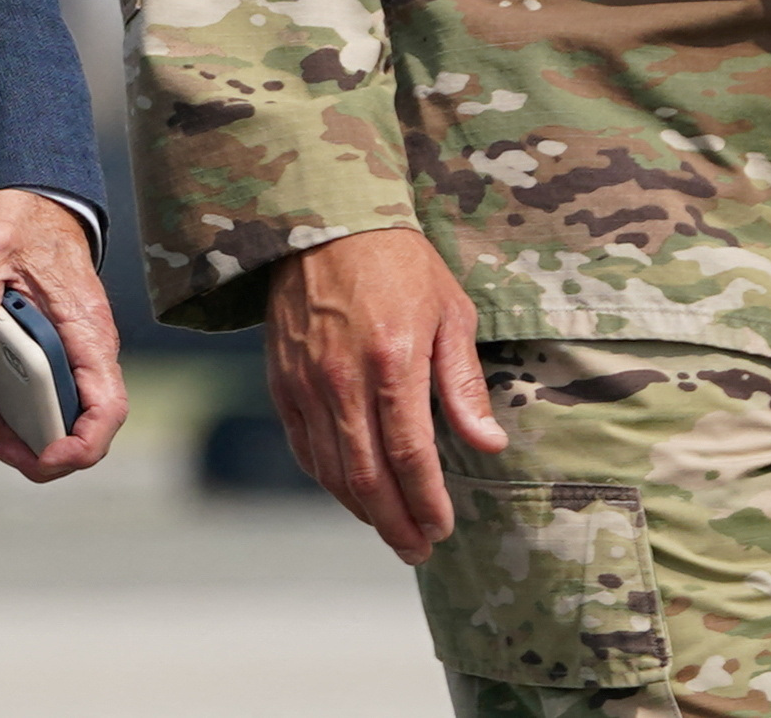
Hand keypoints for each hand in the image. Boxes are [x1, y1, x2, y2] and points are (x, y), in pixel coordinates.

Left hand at [0, 189, 126, 482]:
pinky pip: (40, 395)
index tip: (37, 456)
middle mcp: (87, 351)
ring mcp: (71, 354)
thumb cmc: (18, 216)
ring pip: (56, 417)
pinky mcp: (51, 351)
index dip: (77, 448)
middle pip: (76, 428)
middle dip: (29, 444)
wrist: (27, 194)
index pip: (106, 411)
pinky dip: (9, 404)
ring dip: (13, 426)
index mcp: (87, 332)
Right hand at [265, 227, 503, 561]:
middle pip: (368, 478)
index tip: (444, 529)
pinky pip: (304, 448)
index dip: (428, 502)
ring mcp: (306, 383)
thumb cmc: (399, 263)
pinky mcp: (281, 381)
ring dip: (363, 511)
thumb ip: (463, 384)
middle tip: (418, 550)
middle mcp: (343, 379)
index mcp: (393, 361)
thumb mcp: (450, 312)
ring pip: (332, 472)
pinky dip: (329, 480)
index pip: (411, 456)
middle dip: (396, 524)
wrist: (324, 221)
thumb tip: (489, 444)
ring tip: (391, 530)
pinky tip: (352, 493)